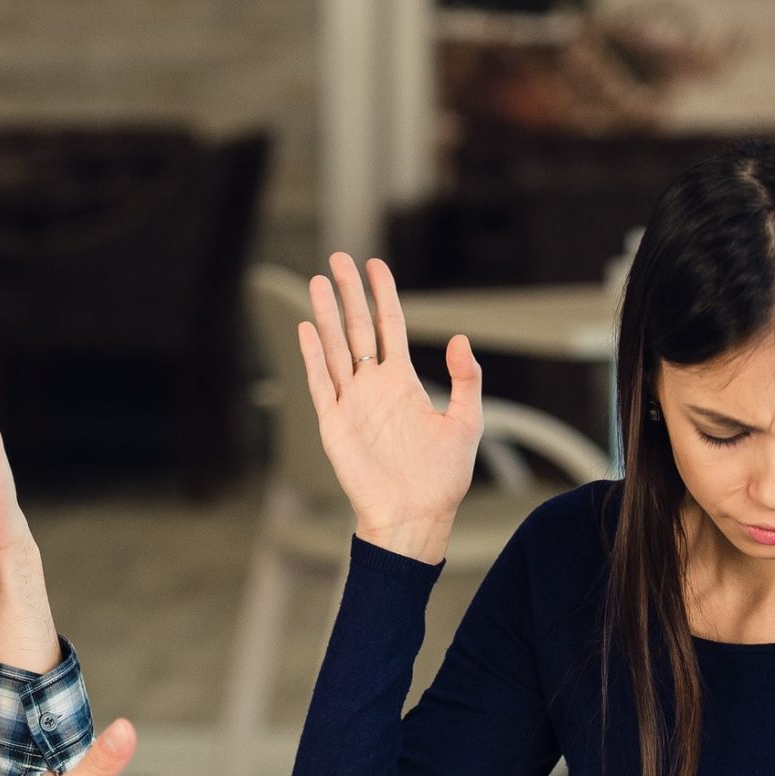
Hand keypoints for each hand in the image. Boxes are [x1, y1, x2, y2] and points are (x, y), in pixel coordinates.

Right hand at [299, 253, 481, 563]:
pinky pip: (321, 383)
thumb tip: (458, 339)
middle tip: (338, 259)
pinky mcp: (334, 424)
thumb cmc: (442, 478)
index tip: (375, 265)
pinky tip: (307, 328)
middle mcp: (373, 387)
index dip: (383, 295)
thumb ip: (466, 379)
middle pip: (356, 329)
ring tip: (319, 281)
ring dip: (326, 315)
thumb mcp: (467, 422)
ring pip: (334, 348)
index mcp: (402, 383)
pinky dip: (312, 355)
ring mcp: (351, 403)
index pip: (388, 327)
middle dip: (348, 294)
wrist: (415, 516)